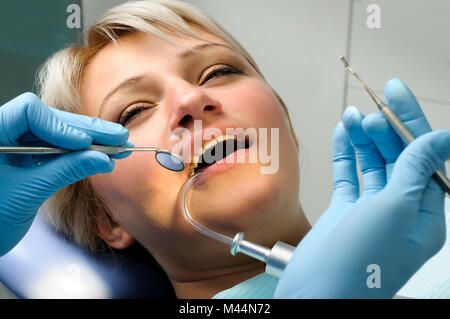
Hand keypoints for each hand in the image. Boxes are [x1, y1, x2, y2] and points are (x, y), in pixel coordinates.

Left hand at [0, 93, 130, 255]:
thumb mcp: (29, 193)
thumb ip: (66, 171)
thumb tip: (103, 159)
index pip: (29, 112)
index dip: (60, 125)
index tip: (84, 143)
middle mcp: (4, 132)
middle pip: (50, 120)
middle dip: (86, 131)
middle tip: (119, 137)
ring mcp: (15, 144)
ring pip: (58, 133)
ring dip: (90, 141)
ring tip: (118, 146)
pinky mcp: (26, 158)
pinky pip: (56, 150)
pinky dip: (79, 154)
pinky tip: (102, 156)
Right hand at [275, 79, 449, 297]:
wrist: (316, 291)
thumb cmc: (359, 262)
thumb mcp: (395, 209)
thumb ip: (415, 169)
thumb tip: (441, 137)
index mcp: (424, 213)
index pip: (423, 156)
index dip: (412, 122)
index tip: (395, 92)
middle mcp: (400, 210)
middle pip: (396, 158)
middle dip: (384, 130)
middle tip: (369, 108)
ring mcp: (370, 211)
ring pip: (371, 164)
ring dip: (362, 139)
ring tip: (351, 117)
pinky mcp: (345, 212)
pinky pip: (348, 176)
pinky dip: (345, 154)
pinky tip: (341, 136)